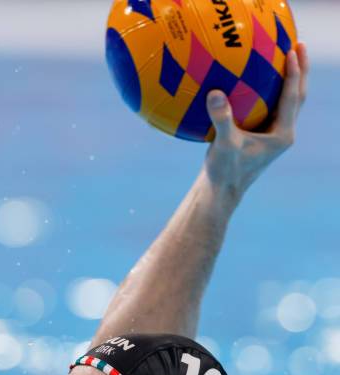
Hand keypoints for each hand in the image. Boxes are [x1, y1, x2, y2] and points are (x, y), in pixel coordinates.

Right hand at [204, 43, 308, 212]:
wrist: (221, 191)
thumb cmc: (225, 171)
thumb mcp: (224, 145)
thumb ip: (222, 119)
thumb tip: (215, 93)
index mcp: (282, 135)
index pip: (292, 98)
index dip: (294, 73)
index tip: (292, 50)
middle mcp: (282, 134)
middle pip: (297, 96)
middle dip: (299, 71)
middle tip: (298, 44)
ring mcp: (272, 136)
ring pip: (285, 102)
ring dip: (287, 79)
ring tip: (283, 56)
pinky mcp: (261, 137)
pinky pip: (268, 107)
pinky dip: (267, 91)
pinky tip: (253, 79)